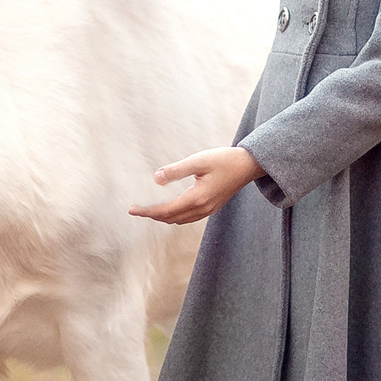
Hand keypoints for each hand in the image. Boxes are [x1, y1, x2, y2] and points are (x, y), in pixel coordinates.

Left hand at [129, 146, 263, 225]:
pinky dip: (175, 216)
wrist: (248, 165)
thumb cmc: (224, 160)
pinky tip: (170, 209)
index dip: (147, 211)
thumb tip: (156, 178)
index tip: (132, 209)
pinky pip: (189, 218)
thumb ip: (176, 171)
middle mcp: (202, 208)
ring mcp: (209, 210)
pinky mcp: (212, 207)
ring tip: (149, 210)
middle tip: (136, 210)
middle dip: (152, 215)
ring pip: (180, 220)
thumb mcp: (198, 161)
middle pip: (171, 218)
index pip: (165, 210)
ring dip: (163, 217)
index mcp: (197, 198)